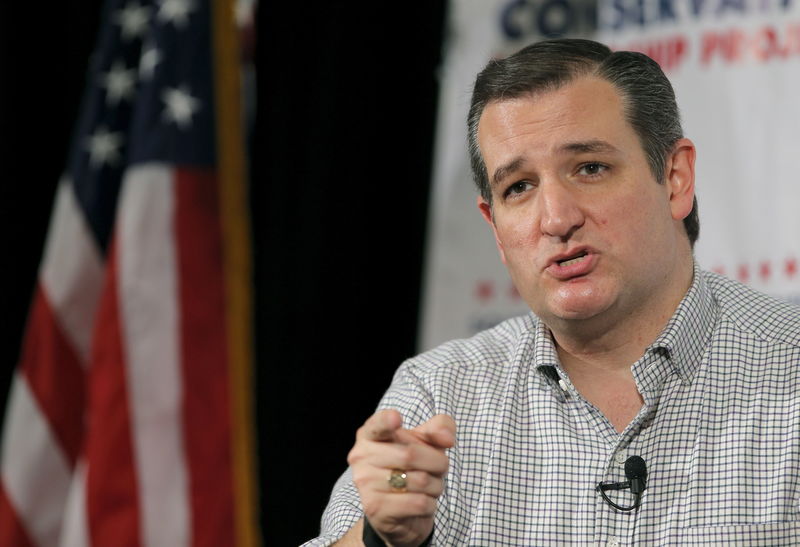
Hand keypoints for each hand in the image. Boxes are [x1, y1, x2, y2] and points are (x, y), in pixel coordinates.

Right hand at [347, 409, 455, 546]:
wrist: (398, 511)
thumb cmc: (412, 467)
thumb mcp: (426, 442)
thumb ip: (440, 428)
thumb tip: (447, 438)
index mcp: (370, 434)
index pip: (378, 425)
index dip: (387, 421)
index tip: (396, 418)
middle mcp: (361, 456)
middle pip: (411, 455)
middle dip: (438, 463)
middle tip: (438, 469)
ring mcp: (365, 483)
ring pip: (420, 481)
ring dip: (436, 485)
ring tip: (428, 487)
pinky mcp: (375, 508)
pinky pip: (419, 503)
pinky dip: (430, 504)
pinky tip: (422, 503)